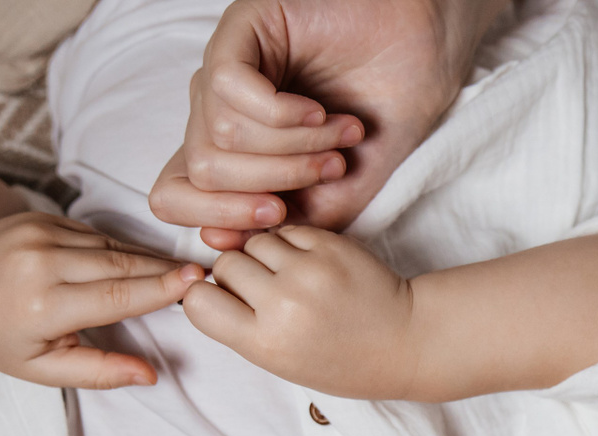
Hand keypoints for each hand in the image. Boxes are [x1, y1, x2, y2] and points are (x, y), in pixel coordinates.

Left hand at [0, 211, 200, 387]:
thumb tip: (151, 376)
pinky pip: (93, 234)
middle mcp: (39, 263)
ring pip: (110, 245)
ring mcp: (37, 234)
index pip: (115, 295)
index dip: (159, 289)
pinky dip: (121, 248)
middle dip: (165, 270)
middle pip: (121, 264)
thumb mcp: (39, 368)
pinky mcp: (38, 217)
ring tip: (180, 270)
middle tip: (205, 273)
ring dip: (147, 258)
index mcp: (41, 306)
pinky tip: (142, 259)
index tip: (196, 282)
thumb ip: (96, 372)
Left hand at [149, 0, 511, 250]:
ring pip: (222, 134)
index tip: (279, 215)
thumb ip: (291, 222)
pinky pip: (230, 88)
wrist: (423, 55)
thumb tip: (217, 241)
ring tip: (343, 135)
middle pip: (202, 172)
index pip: (174, 196)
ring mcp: (223, 71)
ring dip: (295, 146)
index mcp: (231, 156)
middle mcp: (216, 112)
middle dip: (274, 182)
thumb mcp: (343, 191)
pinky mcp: (239, 32)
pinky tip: (319, 109)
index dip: (217, 217)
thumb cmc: (385, 117)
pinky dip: (284, 114)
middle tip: (333, 170)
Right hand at [183, 225, 419, 397]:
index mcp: (264, 343)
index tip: (228, 303)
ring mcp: (308, 272)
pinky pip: (287, 231)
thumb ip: (241, 325)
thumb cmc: (340, 359)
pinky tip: (313, 266)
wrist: (404, 342)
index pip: (198, 302)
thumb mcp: (282, 360)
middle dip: (239, 275)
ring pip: (254, 242)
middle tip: (267, 292)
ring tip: (292, 278)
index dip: (208, 298)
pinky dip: (293, 244)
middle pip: (225, 265)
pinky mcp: (330, 246)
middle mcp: (283, 306)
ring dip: (265, 255)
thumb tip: (203, 280)